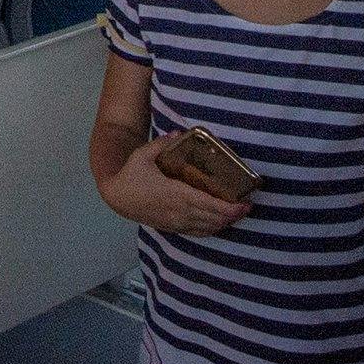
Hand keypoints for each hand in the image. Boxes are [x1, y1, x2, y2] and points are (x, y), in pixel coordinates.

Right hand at [102, 139, 246, 235]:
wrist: (117, 197)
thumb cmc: (131, 175)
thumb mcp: (143, 155)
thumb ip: (161, 143)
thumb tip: (179, 131)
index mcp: (176, 194)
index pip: (210, 206)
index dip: (230, 208)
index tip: (245, 203)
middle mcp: (179, 212)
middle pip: (214, 219)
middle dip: (233, 215)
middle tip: (246, 206)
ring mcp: (176, 222)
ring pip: (207, 228)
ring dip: (224, 223)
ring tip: (236, 214)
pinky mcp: (172, 228)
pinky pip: (197, 233)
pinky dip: (212, 229)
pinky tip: (219, 223)